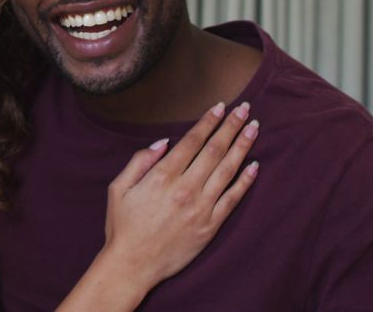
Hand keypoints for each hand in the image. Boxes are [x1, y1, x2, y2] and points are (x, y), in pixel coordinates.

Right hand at [102, 101, 259, 289]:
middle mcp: (185, 189)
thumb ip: (139, 161)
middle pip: (215, 150)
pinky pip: (233, 198)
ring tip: (254, 128)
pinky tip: (254, 165)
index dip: (208, 122)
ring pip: (228, 170)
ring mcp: (201, 208)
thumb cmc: (123, 226)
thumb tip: (163, 142)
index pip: (192, 141)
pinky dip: (245, 180)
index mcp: (162, 177)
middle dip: (231, 127)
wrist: (133, 265)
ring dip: (242, 146)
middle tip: (244, 109)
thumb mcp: (118, 188)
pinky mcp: (210, 226)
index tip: (220, 107)